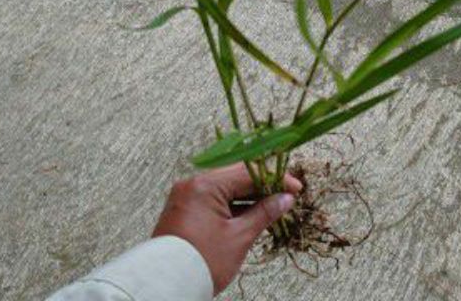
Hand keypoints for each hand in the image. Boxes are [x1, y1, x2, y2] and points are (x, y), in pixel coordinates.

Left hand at [152, 164, 300, 293]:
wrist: (165, 288)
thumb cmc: (201, 263)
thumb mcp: (238, 238)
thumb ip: (264, 213)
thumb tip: (285, 199)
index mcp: (204, 185)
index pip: (248, 172)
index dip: (275, 179)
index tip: (295, 188)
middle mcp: (192, 184)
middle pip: (235, 176)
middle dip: (262, 186)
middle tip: (285, 196)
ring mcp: (186, 196)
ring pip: (225, 187)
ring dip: (248, 196)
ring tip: (271, 208)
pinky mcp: (184, 210)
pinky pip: (213, 199)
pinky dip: (232, 205)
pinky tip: (250, 214)